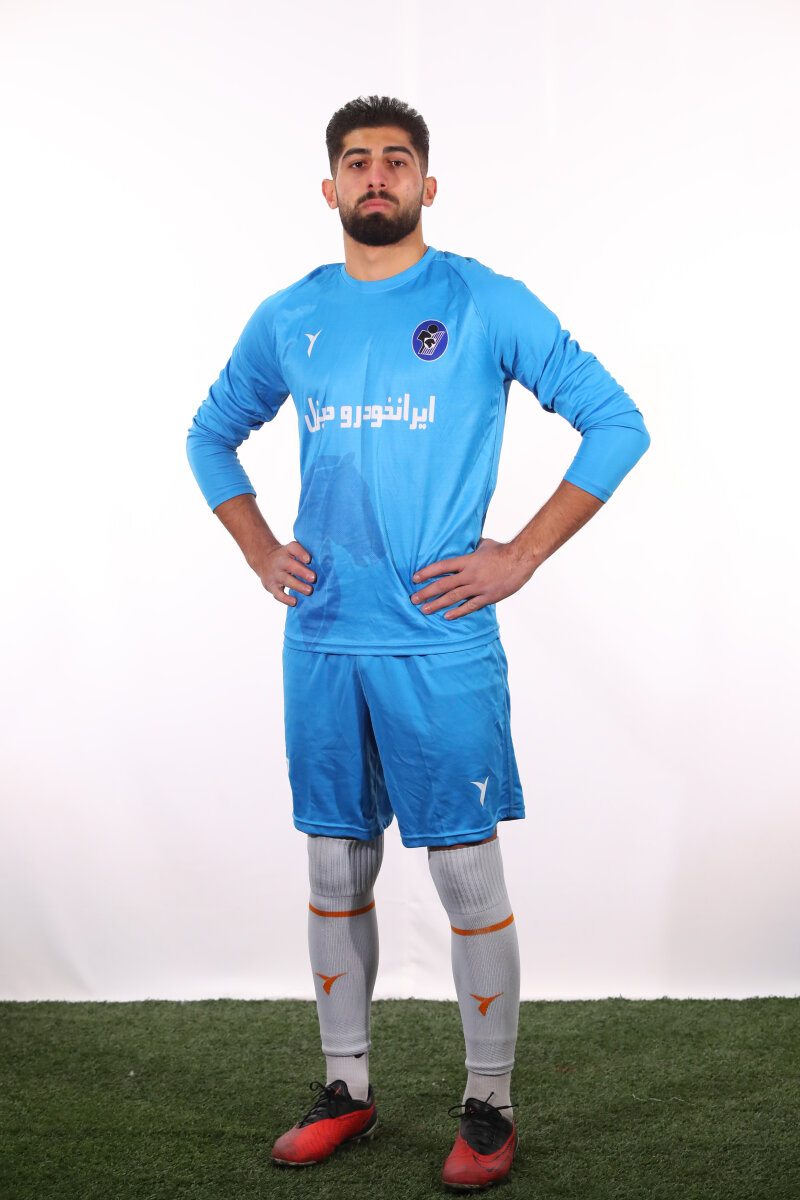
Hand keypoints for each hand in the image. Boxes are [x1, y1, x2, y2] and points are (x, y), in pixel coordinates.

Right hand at [253, 540, 315, 606]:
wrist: (264, 559)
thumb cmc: (286, 557)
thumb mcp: (292, 551)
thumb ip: (304, 555)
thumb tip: (326, 563)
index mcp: (287, 550)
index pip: (293, 548)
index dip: (301, 553)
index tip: (309, 559)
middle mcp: (280, 561)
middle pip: (290, 565)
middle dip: (302, 572)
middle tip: (314, 578)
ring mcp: (275, 574)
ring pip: (285, 580)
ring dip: (298, 586)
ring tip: (309, 590)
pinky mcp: (271, 586)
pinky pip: (278, 594)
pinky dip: (286, 599)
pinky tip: (295, 601)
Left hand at [410, 538, 534, 619]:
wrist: (521, 559)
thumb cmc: (503, 550)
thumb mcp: (484, 544)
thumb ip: (473, 546)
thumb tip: (468, 542)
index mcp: (467, 560)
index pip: (442, 566)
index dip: (427, 572)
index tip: (415, 578)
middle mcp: (470, 574)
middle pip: (443, 584)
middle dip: (426, 592)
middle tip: (413, 599)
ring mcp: (478, 587)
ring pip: (453, 597)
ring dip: (437, 604)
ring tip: (424, 610)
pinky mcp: (488, 596)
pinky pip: (470, 606)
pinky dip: (458, 612)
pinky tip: (447, 616)